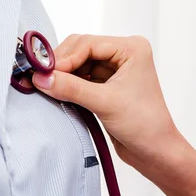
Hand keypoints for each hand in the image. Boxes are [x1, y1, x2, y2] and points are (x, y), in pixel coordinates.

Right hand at [32, 34, 183, 168]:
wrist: (155, 152)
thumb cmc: (144, 125)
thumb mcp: (104, 103)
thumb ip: (71, 88)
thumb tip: (40, 77)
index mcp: (132, 48)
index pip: (88, 43)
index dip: (64, 58)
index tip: (43, 73)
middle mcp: (124, 54)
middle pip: (80, 49)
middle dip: (61, 64)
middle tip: (40, 79)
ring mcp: (115, 69)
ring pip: (78, 64)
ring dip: (62, 75)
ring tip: (46, 87)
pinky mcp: (107, 85)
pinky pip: (80, 78)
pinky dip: (68, 85)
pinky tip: (56, 92)